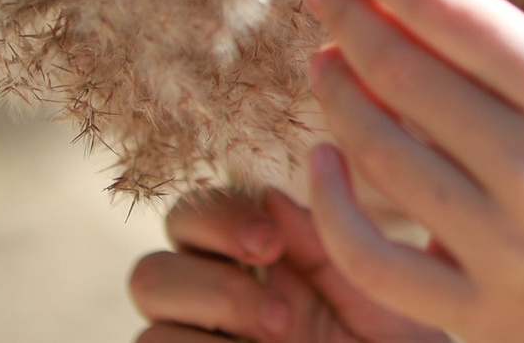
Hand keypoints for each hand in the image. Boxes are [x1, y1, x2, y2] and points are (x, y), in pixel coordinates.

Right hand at [128, 186, 446, 342]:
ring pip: (150, 327)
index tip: (270, 244)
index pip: (194, 215)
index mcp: (250, 265)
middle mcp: (210, 308)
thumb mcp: (372, 297)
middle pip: (152, 272)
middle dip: (212, 285)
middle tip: (282, 317)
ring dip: (215, 327)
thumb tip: (270, 195)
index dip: (218, 217)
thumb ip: (323, 245)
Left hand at [301, 0, 523, 342]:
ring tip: (324, 57)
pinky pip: (370, 257)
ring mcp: (502, 247)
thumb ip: (483, 21)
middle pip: (406, 75)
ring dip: (337, 94)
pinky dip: (331, 204)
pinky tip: (321, 159)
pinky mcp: (474, 312)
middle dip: (350, 16)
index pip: (456, 15)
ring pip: (379, 155)